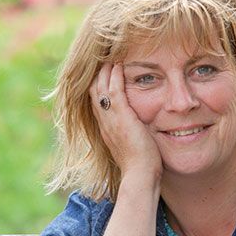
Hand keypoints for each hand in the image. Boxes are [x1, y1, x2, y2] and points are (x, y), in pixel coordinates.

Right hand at [90, 63, 161, 178]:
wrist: (140, 176)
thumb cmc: (142, 165)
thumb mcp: (133, 145)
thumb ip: (132, 133)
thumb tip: (141, 128)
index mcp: (106, 130)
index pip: (97, 102)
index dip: (99, 86)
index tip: (104, 73)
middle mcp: (104, 124)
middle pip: (93, 92)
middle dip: (98, 75)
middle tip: (104, 60)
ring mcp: (111, 121)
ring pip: (100, 89)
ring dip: (105, 71)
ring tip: (111, 58)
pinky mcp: (122, 119)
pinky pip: (114, 92)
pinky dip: (115, 77)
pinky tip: (120, 66)